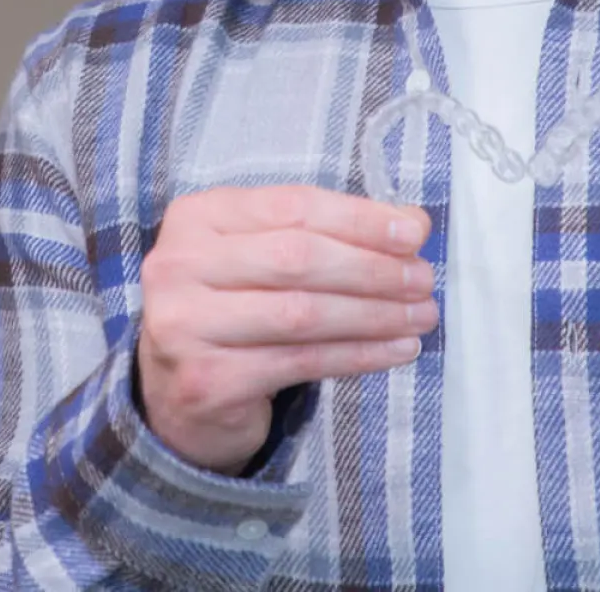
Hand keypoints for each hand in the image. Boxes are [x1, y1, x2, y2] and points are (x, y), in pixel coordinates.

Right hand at [137, 184, 433, 474]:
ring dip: (375, 314)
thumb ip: (330, 231)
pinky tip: (396, 349)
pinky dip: (359, 355)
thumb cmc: (235, 304)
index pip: (293, 206)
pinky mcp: (205, 382)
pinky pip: (301, 362)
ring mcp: (184, 326)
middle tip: (423, 279)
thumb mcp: (269, 252)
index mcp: (198, 215)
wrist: (177, 392)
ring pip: (302, 313)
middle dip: (373, 268)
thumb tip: (412, 222)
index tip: (415, 232)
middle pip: (298, 258)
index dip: (360, 219)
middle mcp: (179, 264)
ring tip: (421, 315)